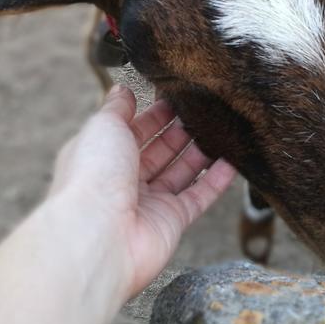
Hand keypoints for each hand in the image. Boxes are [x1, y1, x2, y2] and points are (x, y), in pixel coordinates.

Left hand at [49, 85, 236, 301]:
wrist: (99, 234)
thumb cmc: (93, 177)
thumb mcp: (102, 126)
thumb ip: (116, 107)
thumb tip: (122, 89)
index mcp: (102, 155)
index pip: (131, 130)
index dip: (152, 114)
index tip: (174, 96)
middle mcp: (123, 180)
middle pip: (157, 151)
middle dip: (178, 131)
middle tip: (201, 111)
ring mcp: (148, 202)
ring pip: (179, 172)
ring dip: (199, 152)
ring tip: (219, 130)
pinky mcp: (171, 222)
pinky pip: (198, 197)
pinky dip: (216, 181)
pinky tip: (231, 162)